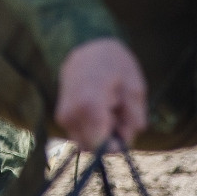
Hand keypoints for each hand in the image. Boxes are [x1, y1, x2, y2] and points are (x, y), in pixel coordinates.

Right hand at [54, 38, 149, 152]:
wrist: (88, 47)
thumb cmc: (115, 65)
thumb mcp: (135, 87)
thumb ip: (134, 118)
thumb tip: (126, 142)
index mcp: (89, 105)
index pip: (100, 147)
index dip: (116, 145)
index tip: (125, 128)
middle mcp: (71, 114)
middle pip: (93, 148)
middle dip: (109, 139)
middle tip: (119, 115)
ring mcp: (63, 116)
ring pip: (86, 143)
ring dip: (101, 134)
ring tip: (109, 109)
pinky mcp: (61, 118)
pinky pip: (80, 135)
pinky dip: (92, 128)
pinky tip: (99, 108)